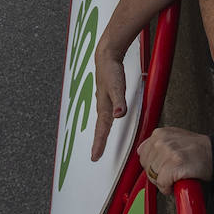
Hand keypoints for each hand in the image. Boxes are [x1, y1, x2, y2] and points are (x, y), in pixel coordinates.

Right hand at [90, 42, 127, 160]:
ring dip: (100, 133)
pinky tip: (107, 120)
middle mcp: (102, 105)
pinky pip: (104, 113)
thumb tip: (119, 115)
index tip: (95, 157)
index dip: (99, 144)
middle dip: (97, 142)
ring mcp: (103, 100)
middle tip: (95, 156)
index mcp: (104, 106)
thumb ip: (119, 101)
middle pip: (99, 128)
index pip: (102, 130)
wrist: (106, 55)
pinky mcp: (106, 95)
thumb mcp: (117, 86)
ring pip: (101, 121)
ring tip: (98, 144)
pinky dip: (104, 122)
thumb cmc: (111, 71)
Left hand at [137, 127, 212, 192]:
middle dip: (157, 175)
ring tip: (175, 177)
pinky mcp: (175, 165)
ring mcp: (169, 152)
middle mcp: (162, 141)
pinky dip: (169, 188)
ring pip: (154, 176)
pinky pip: (163, 183)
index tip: (161, 168)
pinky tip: (177, 183)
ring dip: (164, 182)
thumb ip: (157, 143)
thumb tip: (141, 151)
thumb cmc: (198, 149)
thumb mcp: (175, 137)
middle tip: (170, 174)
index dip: (152, 165)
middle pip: (147, 167)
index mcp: (160, 134)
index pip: (142, 155)